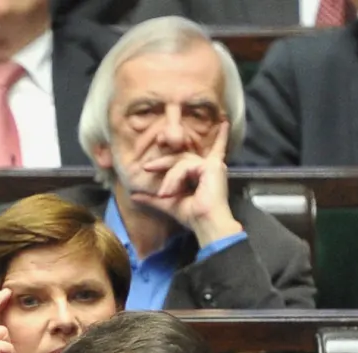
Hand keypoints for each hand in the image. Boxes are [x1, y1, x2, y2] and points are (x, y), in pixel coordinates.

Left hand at [130, 120, 242, 246]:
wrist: (205, 224)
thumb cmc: (191, 216)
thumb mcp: (167, 203)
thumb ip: (152, 197)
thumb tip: (133, 195)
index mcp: (205, 172)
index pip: (212, 151)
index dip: (220, 138)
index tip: (224, 124)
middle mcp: (211, 166)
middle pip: (182, 157)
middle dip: (162, 162)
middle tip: (146, 168)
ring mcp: (213, 165)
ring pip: (181, 162)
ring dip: (169, 179)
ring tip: (164, 195)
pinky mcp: (212, 166)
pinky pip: (185, 166)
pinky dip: (175, 179)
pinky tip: (171, 192)